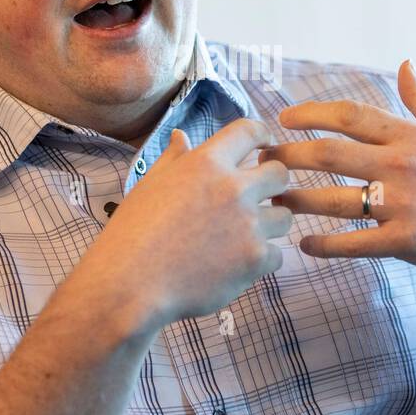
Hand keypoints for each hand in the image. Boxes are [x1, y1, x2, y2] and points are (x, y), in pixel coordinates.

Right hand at [87, 117, 292, 327]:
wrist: (131, 283)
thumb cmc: (133, 232)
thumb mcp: (149, 185)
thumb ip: (174, 159)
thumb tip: (180, 135)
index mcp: (207, 163)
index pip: (249, 131)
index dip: (262, 134)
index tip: (265, 146)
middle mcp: (234, 188)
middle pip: (281, 173)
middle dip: (273, 183)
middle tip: (259, 197)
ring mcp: (249, 224)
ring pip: (284, 216)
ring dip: (269, 224)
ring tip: (245, 236)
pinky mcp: (255, 259)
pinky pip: (276, 254)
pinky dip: (261, 260)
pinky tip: (237, 264)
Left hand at [260, 60, 415, 286]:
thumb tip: (405, 64)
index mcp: (412, 135)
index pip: (350, 115)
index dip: (310, 114)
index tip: (283, 119)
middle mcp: (404, 165)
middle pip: (330, 153)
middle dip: (289, 154)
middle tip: (262, 161)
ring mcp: (405, 204)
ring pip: (334, 199)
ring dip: (296, 199)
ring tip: (271, 201)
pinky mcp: (408, 241)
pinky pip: (354, 243)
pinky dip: (325, 244)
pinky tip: (304, 244)